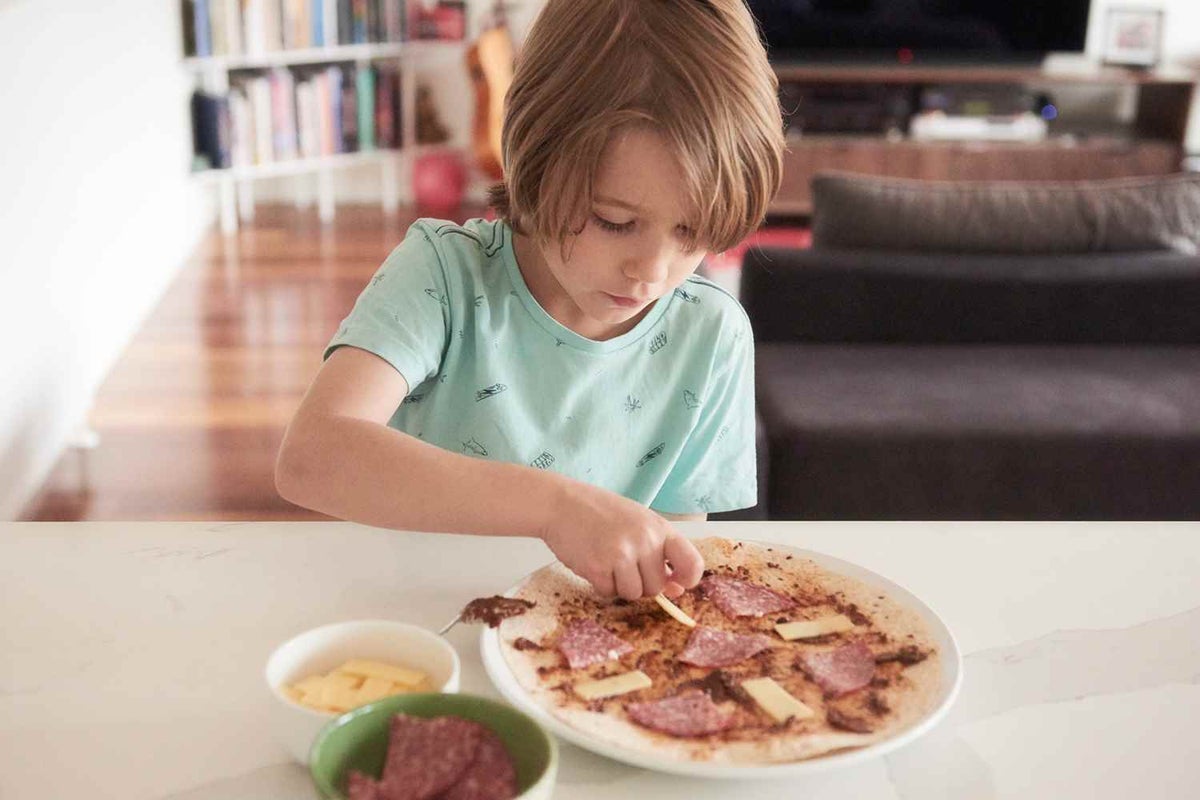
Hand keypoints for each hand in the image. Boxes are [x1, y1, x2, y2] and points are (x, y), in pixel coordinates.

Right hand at [538, 478, 704, 600]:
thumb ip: (659, 553)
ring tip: (607, 561)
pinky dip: (600, 584)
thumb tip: (676, 589)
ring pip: (633, 594)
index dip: (687, 580)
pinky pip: (608, 593)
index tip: (676, 583)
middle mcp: (644, 541)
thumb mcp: (638, 522)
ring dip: (620, 585)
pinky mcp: (598, 567)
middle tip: (623, 563)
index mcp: (659, 528)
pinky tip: (593, 562)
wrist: (560, 503)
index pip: (692, 564)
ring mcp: (621, 554)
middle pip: (656, 587)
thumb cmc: (600, 512)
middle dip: (641, 583)